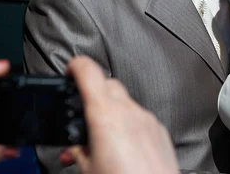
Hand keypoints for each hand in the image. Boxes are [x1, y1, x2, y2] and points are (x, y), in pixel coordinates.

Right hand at [61, 56, 178, 173]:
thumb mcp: (88, 169)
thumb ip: (78, 152)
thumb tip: (75, 149)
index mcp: (105, 115)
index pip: (89, 71)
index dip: (76, 66)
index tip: (70, 70)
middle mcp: (129, 111)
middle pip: (108, 84)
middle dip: (93, 92)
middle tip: (81, 112)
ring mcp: (147, 119)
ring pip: (125, 101)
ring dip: (111, 111)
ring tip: (101, 137)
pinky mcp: (159, 130)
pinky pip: (140, 117)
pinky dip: (128, 123)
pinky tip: (122, 145)